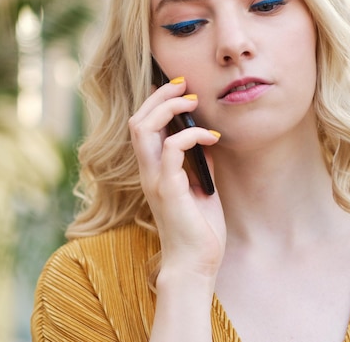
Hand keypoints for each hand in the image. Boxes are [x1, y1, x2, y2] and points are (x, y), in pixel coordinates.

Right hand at [128, 76, 225, 279]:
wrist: (195, 264)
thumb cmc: (198, 229)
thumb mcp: (201, 187)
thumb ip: (197, 162)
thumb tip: (206, 138)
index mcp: (153, 170)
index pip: (142, 126)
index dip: (156, 102)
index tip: (178, 88)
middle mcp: (147, 172)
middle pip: (138, 120)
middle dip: (159, 96)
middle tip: (184, 85)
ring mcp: (155, 180)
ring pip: (144, 128)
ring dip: (168, 108)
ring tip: (192, 101)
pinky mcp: (169, 189)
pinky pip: (171, 148)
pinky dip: (192, 135)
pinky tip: (211, 137)